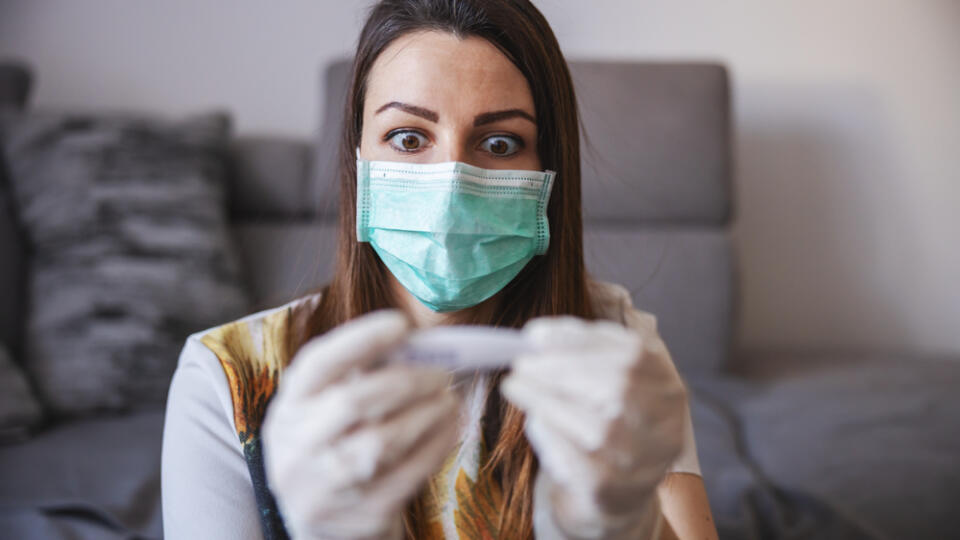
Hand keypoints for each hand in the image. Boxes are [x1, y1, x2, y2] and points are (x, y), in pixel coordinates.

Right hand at [262, 310, 460, 539]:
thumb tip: (411, 342)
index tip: (401, 324)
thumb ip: (353, 374)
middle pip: (355, 401)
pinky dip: (437, 443)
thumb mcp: (320, 408)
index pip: (319, 364)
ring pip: (385, 442)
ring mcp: (326, 487)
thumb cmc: (330, 443)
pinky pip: (409, 474)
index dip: (361, 339)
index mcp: (288, 408)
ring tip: (448, 397)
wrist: (320, 522)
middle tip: (440, 371)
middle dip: (407, 380)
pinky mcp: (362, 514)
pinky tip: (450, 425)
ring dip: (428, 413)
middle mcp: (298, 448)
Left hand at [500, 316, 686, 538]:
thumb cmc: (605, 422)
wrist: (615, 492)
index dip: (582, 341)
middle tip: (520, 364)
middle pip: (617, 387)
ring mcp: (642, 460)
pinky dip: (548, 434)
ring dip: (545, 400)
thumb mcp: (607, 380)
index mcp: (668, 388)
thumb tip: (538, 336)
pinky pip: (575, 460)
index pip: (634, 354)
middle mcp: (665, 425)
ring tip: (516, 386)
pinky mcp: (611, 488)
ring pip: (595, 427)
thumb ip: (584, 351)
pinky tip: (535, 420)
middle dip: (560, 370)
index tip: (536, 334)